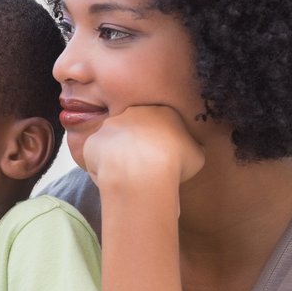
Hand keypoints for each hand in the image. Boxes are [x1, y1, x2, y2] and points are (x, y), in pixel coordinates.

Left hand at [81, 105, 204, 189]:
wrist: (143, 172)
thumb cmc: (174, 163)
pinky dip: (102, 166)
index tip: (162, 158)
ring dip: (118, 154)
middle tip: (143, 166)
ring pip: (114, 140)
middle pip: (135, 127)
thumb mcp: (197, 155)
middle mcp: (133, 112)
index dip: (160, 142)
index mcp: (161, 111)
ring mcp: (111, 125)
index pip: (160, 122)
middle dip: (137, 144)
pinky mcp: (94, 140)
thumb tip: (191, 150)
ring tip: (127, 175)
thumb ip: (192, 148)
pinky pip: (97, 154)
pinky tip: (113, 179)